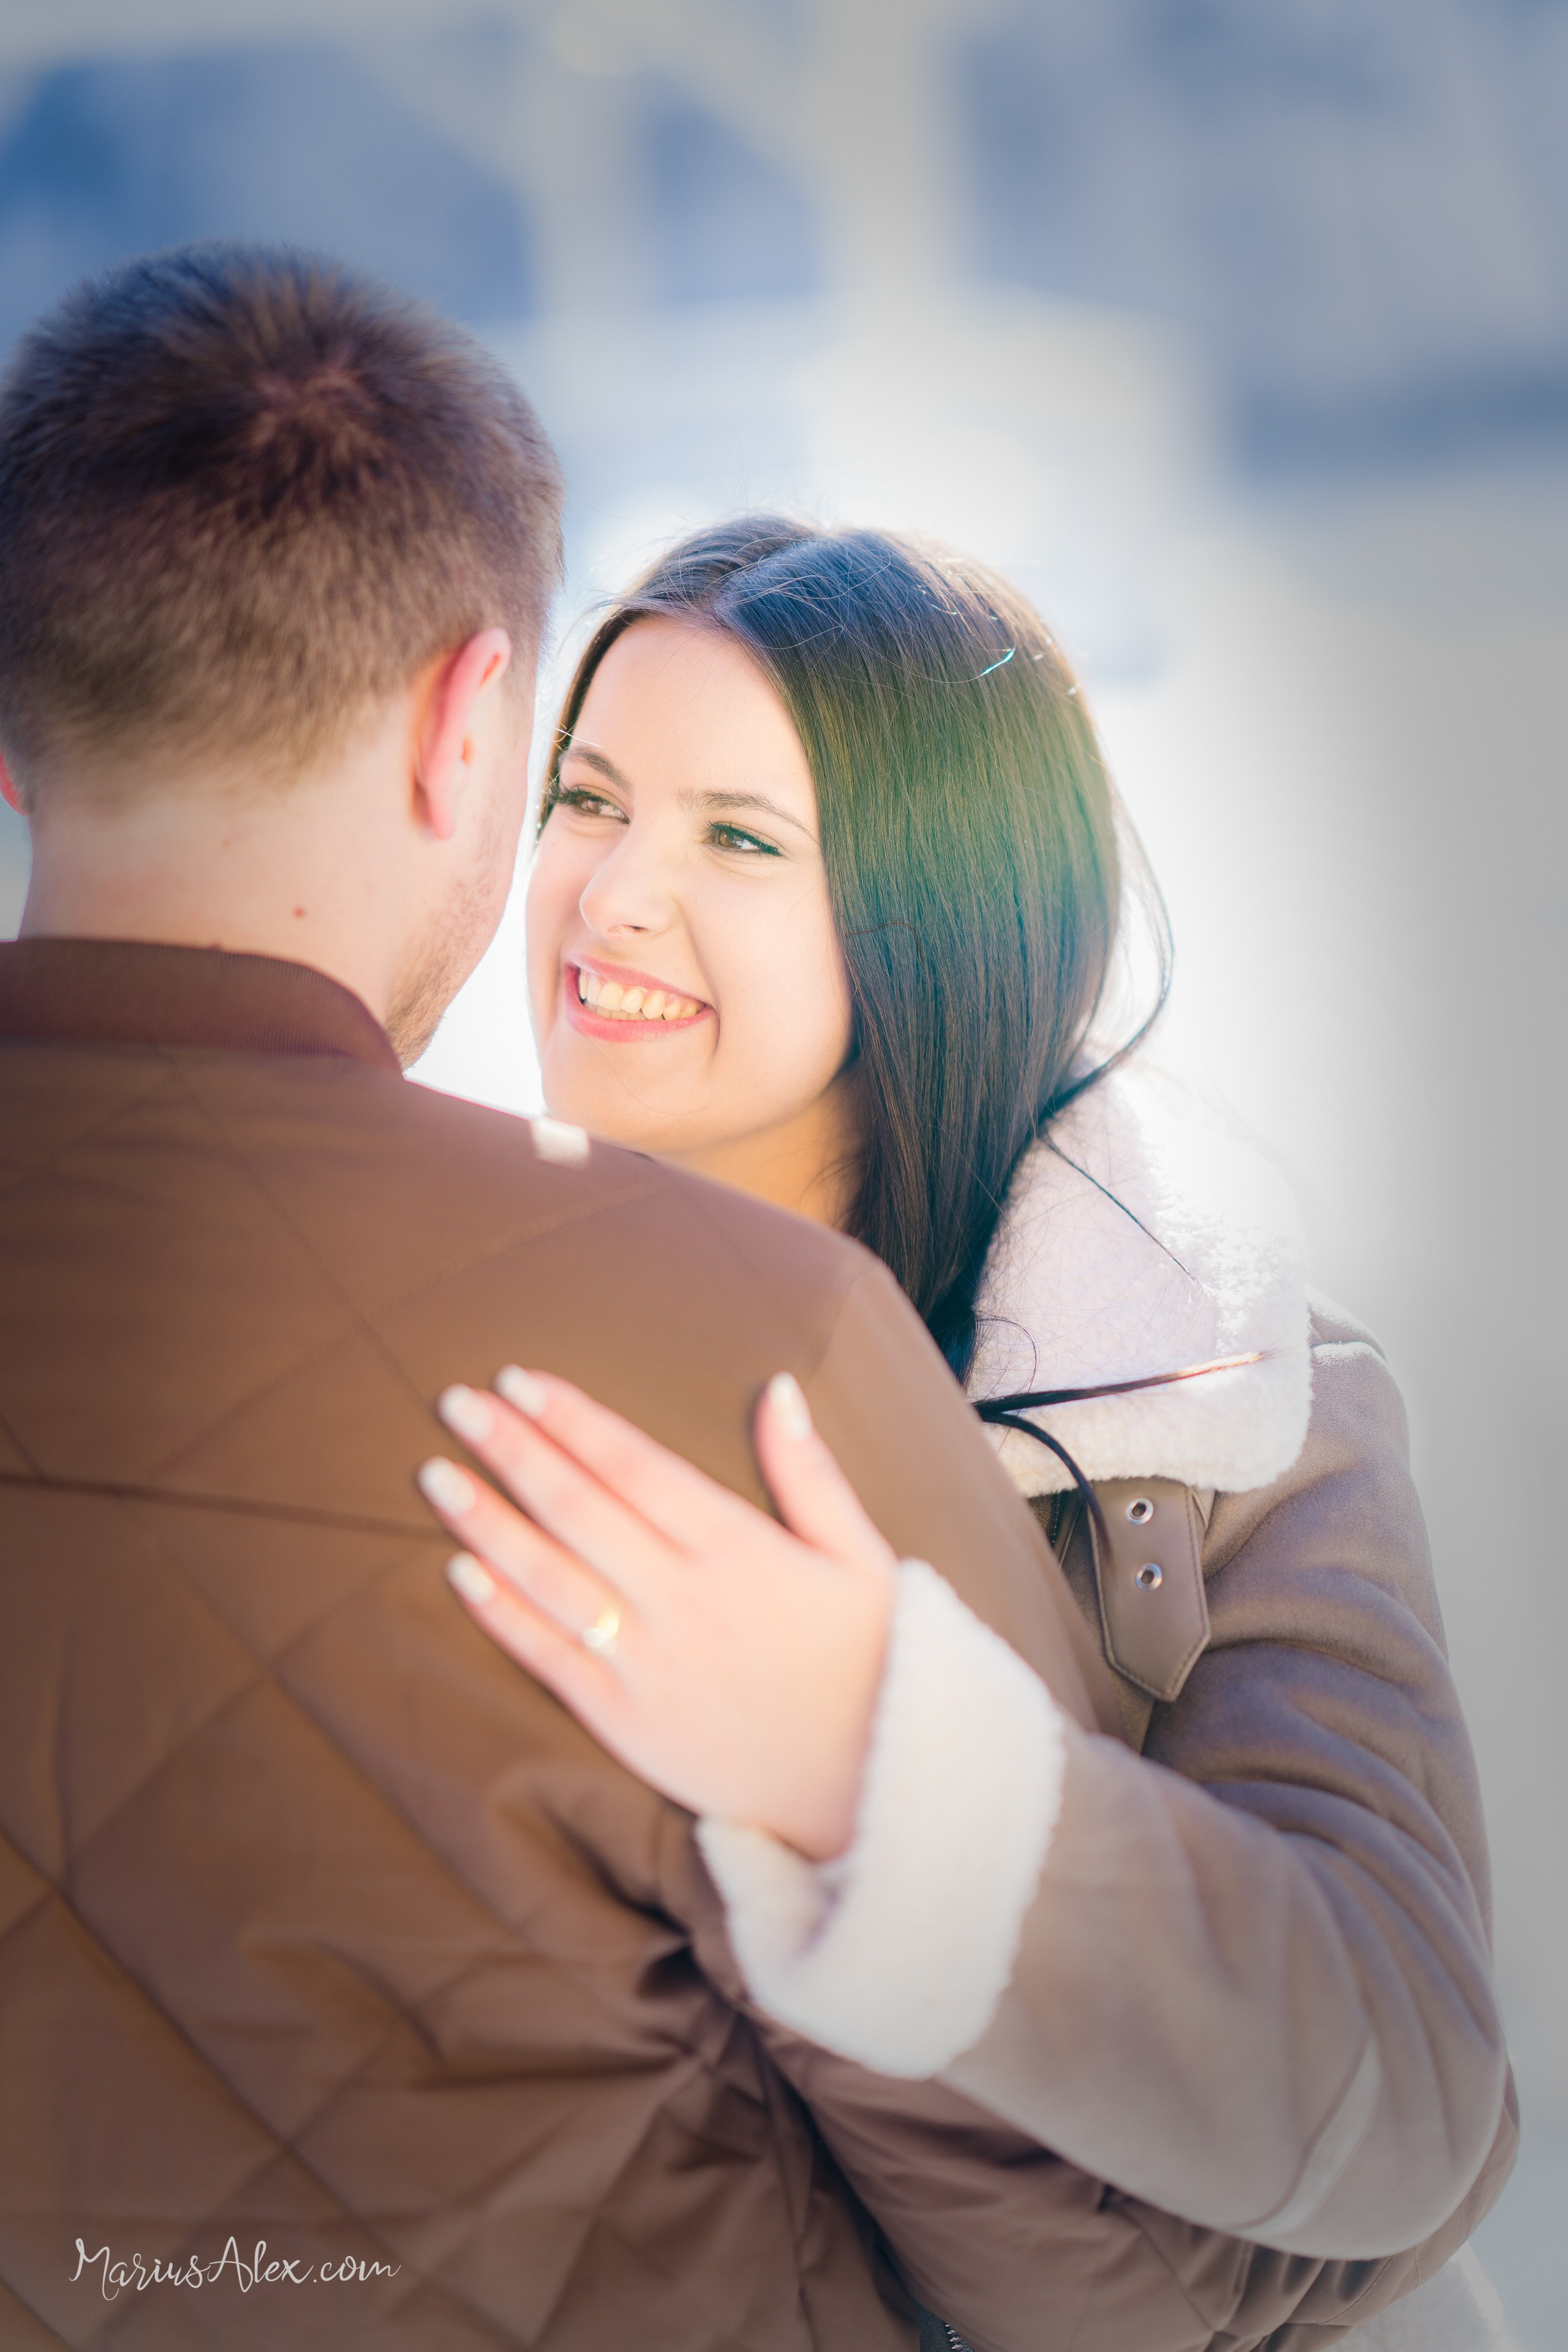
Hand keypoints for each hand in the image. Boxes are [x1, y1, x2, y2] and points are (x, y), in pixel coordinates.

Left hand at [418, 1369, 897, 1860]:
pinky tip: (460, 1570)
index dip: (572, 1419)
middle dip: (511, 1449)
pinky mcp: (626, 1721)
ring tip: (435, 1474)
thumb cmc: (868, 1660)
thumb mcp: (860, 1555)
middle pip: (577, 1508)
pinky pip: (550, 1657)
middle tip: (457, 1403)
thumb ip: (809, 1470)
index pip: (633, 1465)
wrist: (872, 1785)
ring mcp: (648, 1662)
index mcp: (737, 1548)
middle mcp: (682, 1599)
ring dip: (485, 1521)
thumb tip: (778, 1387)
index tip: (519, 1379)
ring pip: (548, 1577)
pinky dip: (501, 1613)